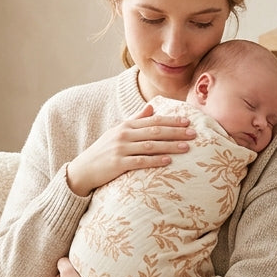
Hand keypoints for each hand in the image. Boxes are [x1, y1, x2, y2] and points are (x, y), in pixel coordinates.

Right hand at [64, 104, 194, 196]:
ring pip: (150, 145)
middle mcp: (123, 134)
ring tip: (187, 147)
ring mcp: (120, 149)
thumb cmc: (103, 151)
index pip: (153, 120)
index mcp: (125, 125)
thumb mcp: (117, 132)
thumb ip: (135, 119)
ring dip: (170, 146)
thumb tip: (151, 107)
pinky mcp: (118, 164)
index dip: (171, 121)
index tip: (187, 121)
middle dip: (176, 132)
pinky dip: (155, 160)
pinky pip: (140, 161)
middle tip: (193, 133)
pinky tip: (168, 161)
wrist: (83, 169)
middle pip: (155, 131)